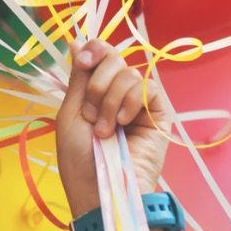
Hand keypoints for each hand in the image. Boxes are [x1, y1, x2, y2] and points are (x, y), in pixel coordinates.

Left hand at [56, 39, 171, 218]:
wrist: (101, 190)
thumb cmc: (80, 159)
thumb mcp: (72, 113)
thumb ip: (79, 77)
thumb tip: (76, 41)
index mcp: (95, 91)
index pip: (101, 54)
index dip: (93, 50)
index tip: (82, 61)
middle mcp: (118, 94)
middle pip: (114, 58)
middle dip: (97, 83)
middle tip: (89, 114)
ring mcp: (139, 104)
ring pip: (129, 72)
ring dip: (109, 100)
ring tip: (104, 130)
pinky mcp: (159, 115)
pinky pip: (148, 87)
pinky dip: (130, 101)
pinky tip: (123, 123)